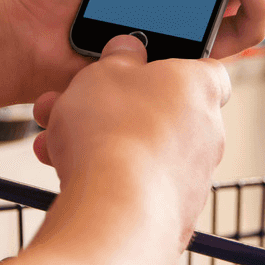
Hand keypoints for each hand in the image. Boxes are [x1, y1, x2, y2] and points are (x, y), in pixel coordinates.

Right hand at [30, 34, 229, 247]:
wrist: (115, 214)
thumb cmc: (113, 131)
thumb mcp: (104, 72)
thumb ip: (118, 58)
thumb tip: (128, 50)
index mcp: (200, 87)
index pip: (205, 69)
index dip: (173, 66)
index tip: (142, 68)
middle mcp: (208, 132)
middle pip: (162, 111)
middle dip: (116, 108)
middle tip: (77, 105)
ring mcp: (194, 176)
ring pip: (143, 150)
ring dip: (102, 144)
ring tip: (56, 142)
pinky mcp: (176, 213)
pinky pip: (140, 185)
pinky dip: (111, 180)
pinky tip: (70, 176)